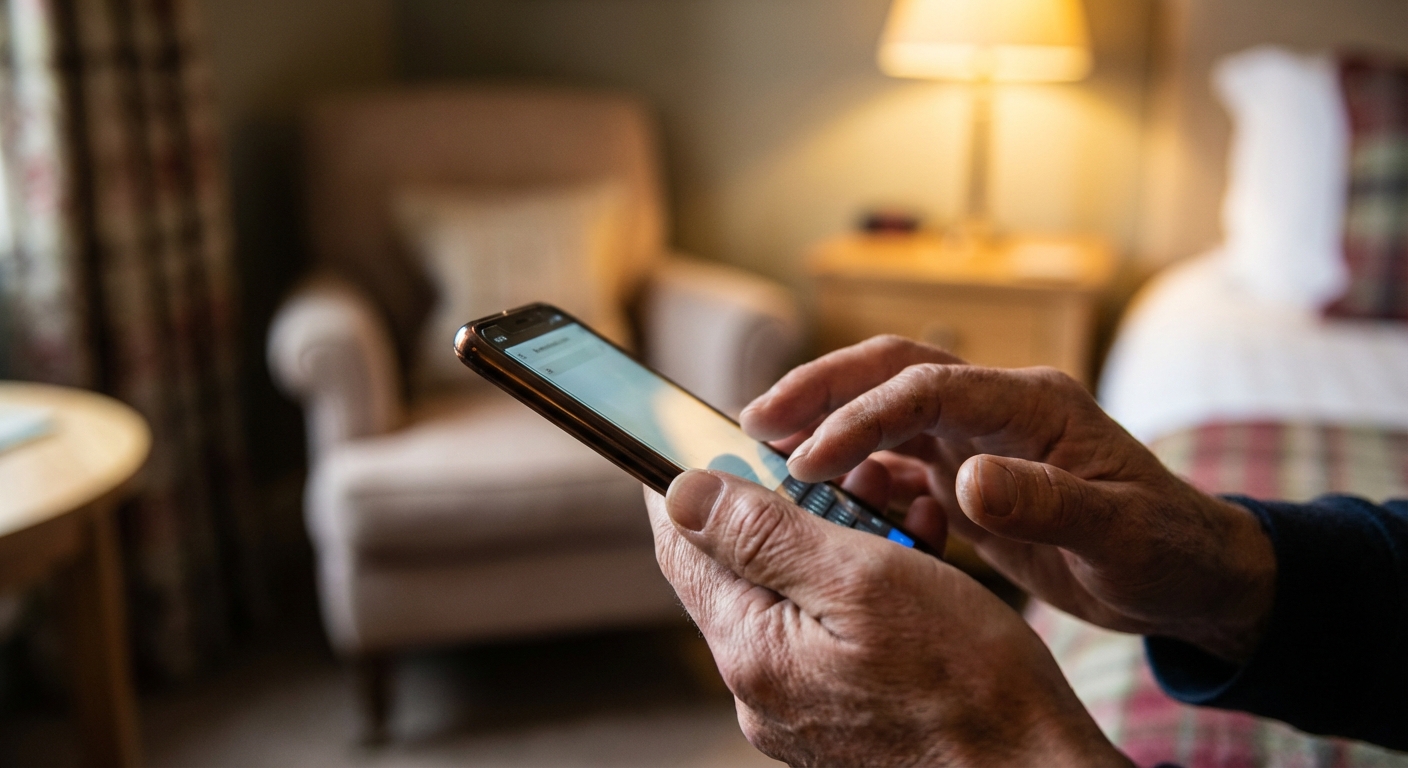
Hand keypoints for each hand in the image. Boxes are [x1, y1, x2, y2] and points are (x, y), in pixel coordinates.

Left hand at [647, 470, 1129, 766]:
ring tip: (901, 511)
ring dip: (838, 540)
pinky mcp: (840, 716)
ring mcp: (799, 707)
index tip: (710, 433)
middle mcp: (761, 686)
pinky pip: (830, 632)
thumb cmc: (968, 682)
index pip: (681, 547)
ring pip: (794, 594)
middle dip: (791, 503)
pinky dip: (864, 588)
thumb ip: (764, 535)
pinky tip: (916, 562)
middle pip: (741, 566)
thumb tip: (681, 493)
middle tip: (852, 470)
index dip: (686, 480)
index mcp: (752, 648)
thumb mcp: (863, 579)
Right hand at [740, 335, 1276, 662]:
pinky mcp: (969, 472)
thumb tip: (969, 479)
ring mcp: (981, 437)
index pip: (927, 388)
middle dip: (821, 390)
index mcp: (1032, 404)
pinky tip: (842, 507)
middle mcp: (998, 408)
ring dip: (830, 428)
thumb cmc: (1164, 548)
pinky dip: (862, 477)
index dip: (861, 418)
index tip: (808, 461)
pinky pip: (899, 460)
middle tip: (755, 422)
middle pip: (892, 373)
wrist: (1188, 574)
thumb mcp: (1117, 534)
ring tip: (775, 460)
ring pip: (886, 411)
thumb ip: (1047, 503)